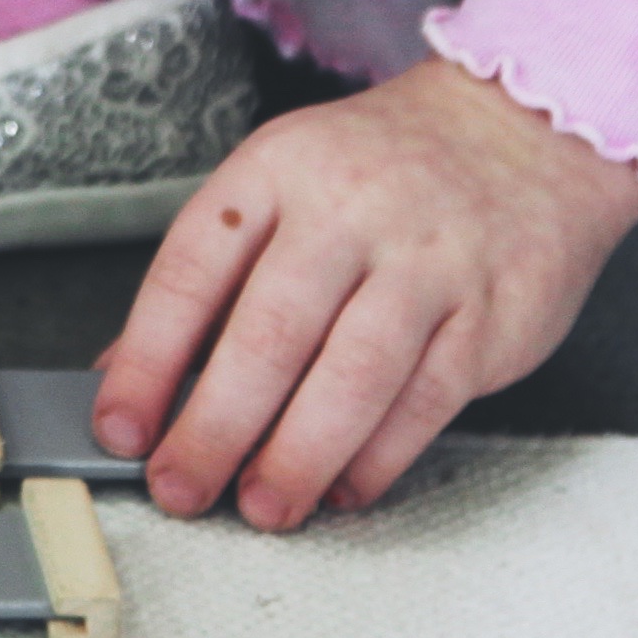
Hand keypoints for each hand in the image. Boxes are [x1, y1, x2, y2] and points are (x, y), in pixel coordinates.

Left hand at [93, 56, 637, 528]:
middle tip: (180, 487)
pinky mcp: (490, 314)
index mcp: (274, 170)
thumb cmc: (378, 169)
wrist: (519, 131)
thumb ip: (211, 276)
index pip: (190, 272)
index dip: (145, 359)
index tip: (118, 426)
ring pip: (351, 375)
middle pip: (268, 333)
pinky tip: (342, 489)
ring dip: (297, 455)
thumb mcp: (278, 183)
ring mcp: (426, 260)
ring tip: (261, 506)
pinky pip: (425, 400)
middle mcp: (347, 209)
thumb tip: (127, 372)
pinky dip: (378, 457)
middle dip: (214, 426)